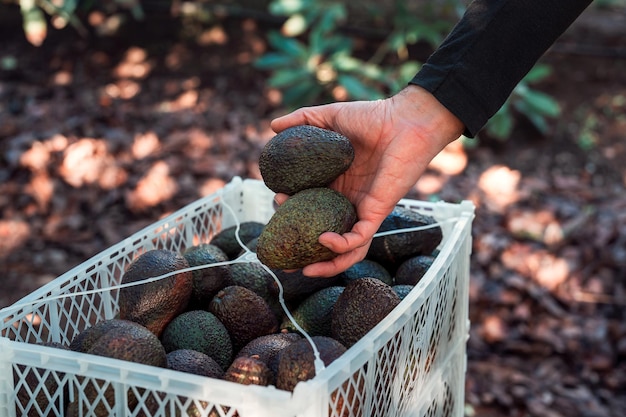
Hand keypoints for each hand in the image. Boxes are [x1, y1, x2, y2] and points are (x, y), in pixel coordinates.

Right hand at [270, 85, 464, 276]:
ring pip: (345, 248)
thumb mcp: (330, 118)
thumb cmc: (373, 117)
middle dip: (303, 246)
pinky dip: (341, 246)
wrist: (406, 120)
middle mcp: (347, 200)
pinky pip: (359, 239)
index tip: (275, 201)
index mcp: (336, 182)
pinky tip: (322, 241)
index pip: (310, 204)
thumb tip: (274, 127)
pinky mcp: (376, 212)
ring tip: (302, 270)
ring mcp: (362, 209)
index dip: (292, 209)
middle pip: (323, 231)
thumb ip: (302, 120)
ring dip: (325, 264)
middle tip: (283, 247)